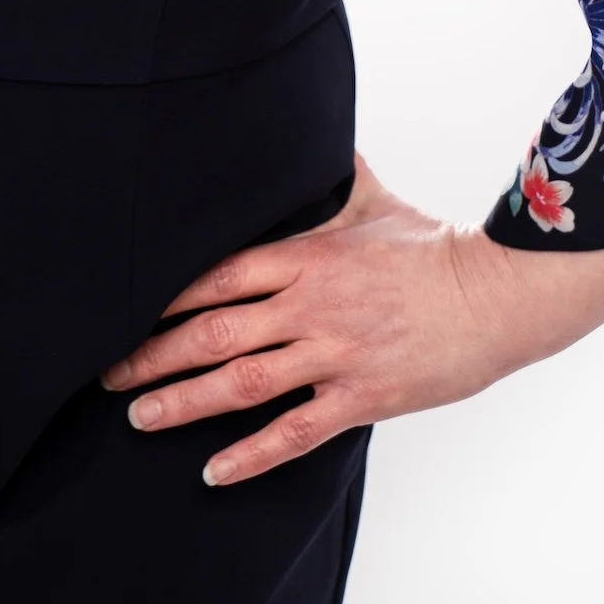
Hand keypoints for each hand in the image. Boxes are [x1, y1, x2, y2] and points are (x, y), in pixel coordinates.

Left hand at [97, 152, 525, 486]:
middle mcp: (309, 305)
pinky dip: (251, 455)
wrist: (495, 294)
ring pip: (242, 383)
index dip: (165, 297)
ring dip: (184, 402)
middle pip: (213, 331)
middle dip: (154, 354)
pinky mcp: (361, 398)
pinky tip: (214, 470)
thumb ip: (332, 177)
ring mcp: (334, 354)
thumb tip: (315, 133)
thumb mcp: (373, 200)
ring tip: (140, 417)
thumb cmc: (432, 245)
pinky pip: (294, 433)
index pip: (218, 275)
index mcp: (306, 255)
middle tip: (108, 373)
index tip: (124, 308)